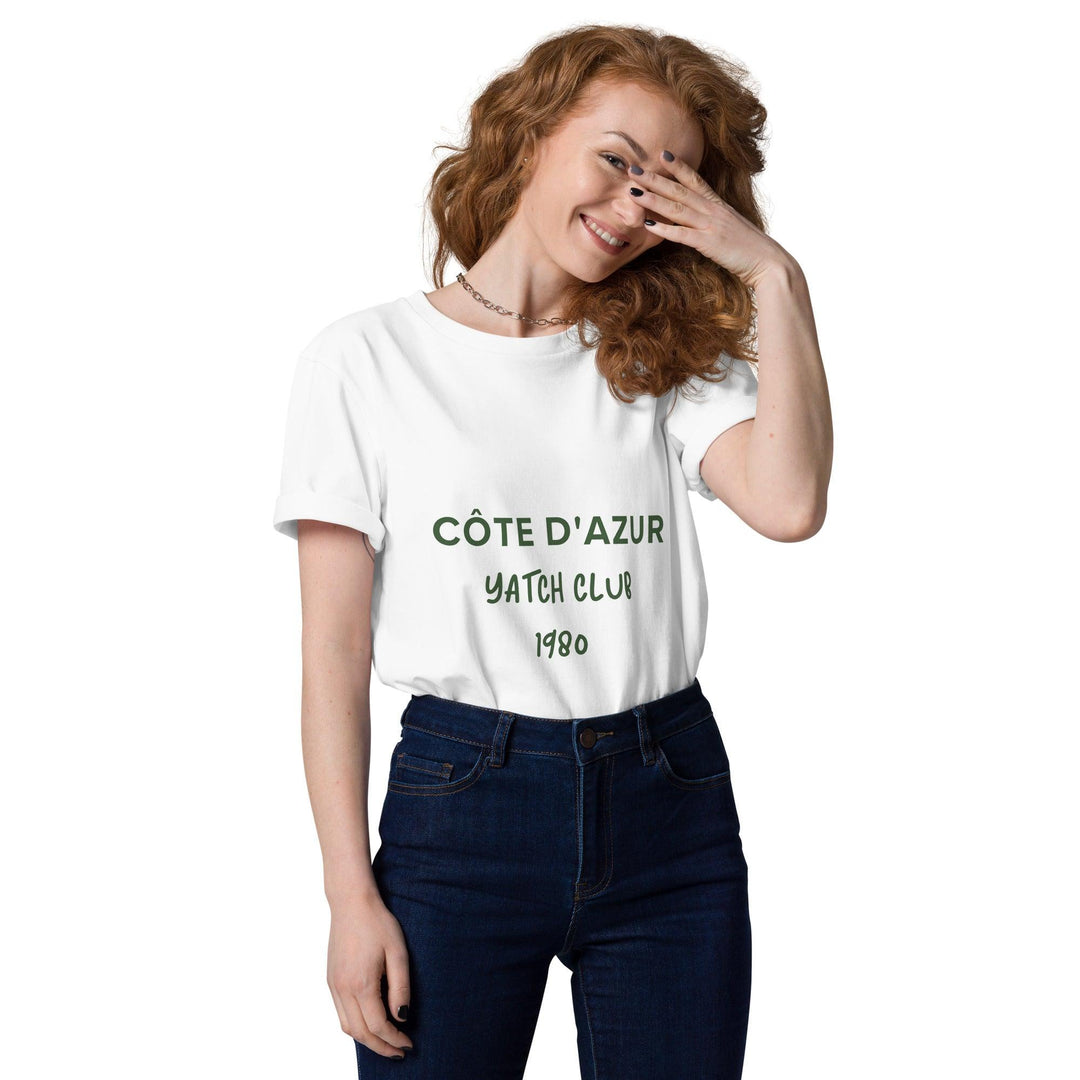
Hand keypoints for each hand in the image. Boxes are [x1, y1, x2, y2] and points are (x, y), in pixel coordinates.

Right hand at [327, 892, 413, 1058]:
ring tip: (386, 1042)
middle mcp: (343, 989)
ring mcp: (333, 986)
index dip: (394, 1040)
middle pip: (360, 1033)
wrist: (351, 902)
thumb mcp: (398, 952)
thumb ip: (401, 988)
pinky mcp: (330, 980)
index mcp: (361, 984)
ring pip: (347, 1026)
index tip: (409, 1044)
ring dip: (367, 1039)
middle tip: (399, 1052)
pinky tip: (370, 1023)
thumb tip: (401, 1018)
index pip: (378, 1026)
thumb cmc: (378, 923)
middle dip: (381, 1047)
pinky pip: (340, 1013)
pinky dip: (355, 1026)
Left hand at [628, 151, 791, 289]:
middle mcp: (713, 210)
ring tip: (632, 192)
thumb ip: (715, 222)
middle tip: (633, 169)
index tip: (662, 155)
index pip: (695, 180)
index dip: (678, 167)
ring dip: (652, 199)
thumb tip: (701, 222)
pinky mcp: (709, 243)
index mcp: (719, 205)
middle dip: (654, 179)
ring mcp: (711, 225)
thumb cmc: (751, 249)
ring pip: (677, 208)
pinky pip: (681, 234)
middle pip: (679, 190)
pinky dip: (664, 229)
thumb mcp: (731, 229)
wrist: (769, 262)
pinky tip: (647, 224)